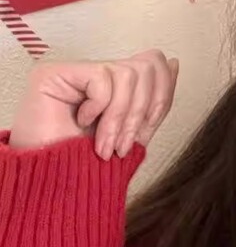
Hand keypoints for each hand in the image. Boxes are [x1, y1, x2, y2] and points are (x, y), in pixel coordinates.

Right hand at [9, 50, 178, 159]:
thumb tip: (175, 63)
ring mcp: (76, 70)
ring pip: (127, 73)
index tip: (148, 126)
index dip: (162, 94)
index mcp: (117, 84)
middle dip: (141, 111)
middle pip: (146, 67)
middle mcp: (98, 72)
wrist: (50, 182)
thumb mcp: (133, 132)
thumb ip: (154, 101)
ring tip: (105, 144)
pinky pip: (102, 77)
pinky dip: (99, 107)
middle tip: (122, 144)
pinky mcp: (55, 72)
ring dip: (120, 117)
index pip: (155, 64)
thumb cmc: (86, 162)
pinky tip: (82, 122)